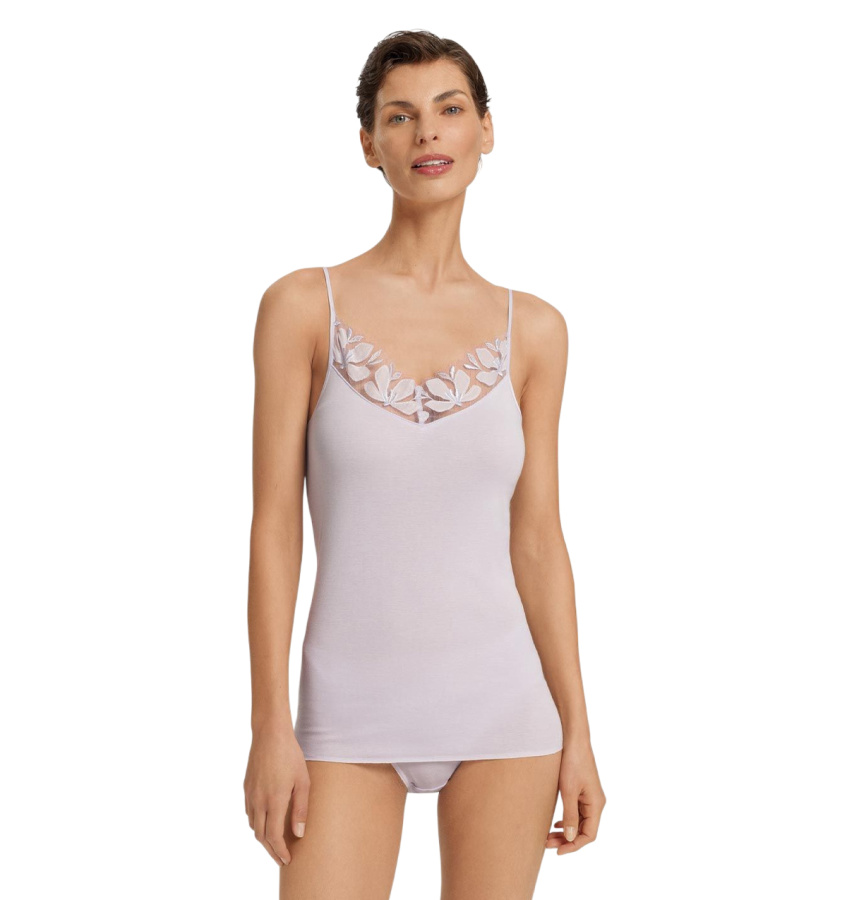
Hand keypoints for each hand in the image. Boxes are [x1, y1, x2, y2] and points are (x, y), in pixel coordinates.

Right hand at [243, 728, 310, 866]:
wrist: (270, 734)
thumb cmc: (290, 755)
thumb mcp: (302, 781)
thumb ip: (300, 809)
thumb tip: (299, 833)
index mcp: (274, 801)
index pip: (273, 836)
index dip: (279, 852)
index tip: (287, 860)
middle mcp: (259, 801)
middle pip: (260, 836)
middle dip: (271, 850)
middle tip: (281, 859)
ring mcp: (250, 794)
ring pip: (253, 825)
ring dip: (262, 837)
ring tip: (274, 843)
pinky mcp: (246, 787)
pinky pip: (249, 812)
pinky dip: (256, 823)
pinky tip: (265, 821)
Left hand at [545, 738, 604, 854]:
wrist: (573, 739)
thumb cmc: (572, 762)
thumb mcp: (568, 790)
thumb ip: (569, 815)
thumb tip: (570, 838)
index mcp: (596, 804)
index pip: (589, 835)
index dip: (574, 845)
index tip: (558, 851)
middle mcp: (596, 803)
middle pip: (583, 830)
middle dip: (567, 840)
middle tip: (546, 843)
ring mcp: (589, 797)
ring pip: (579, 822)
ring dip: (565, 831)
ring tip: (548, 836)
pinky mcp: (582, 790)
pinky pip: (577, 812)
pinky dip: (567, 820)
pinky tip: (556, 823)